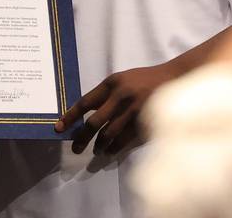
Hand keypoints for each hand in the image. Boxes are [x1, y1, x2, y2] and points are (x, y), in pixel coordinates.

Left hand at [57, 62, 180, 155]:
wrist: (172, 79)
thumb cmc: (143, 80)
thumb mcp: (122, 80)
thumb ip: (105, 95)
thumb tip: (85, 115)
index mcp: (112, 83)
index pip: (85, 102)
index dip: (70, 117)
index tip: (59, 128)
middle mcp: (121, 96)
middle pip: (94, 122)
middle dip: (82, 138)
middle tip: (75, 148)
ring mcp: (133, 110)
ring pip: (109, 134)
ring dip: (99, 145)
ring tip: (96, 150)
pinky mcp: (144, 122)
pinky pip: (124, 140)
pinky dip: (115, 147)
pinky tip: (110, 151)